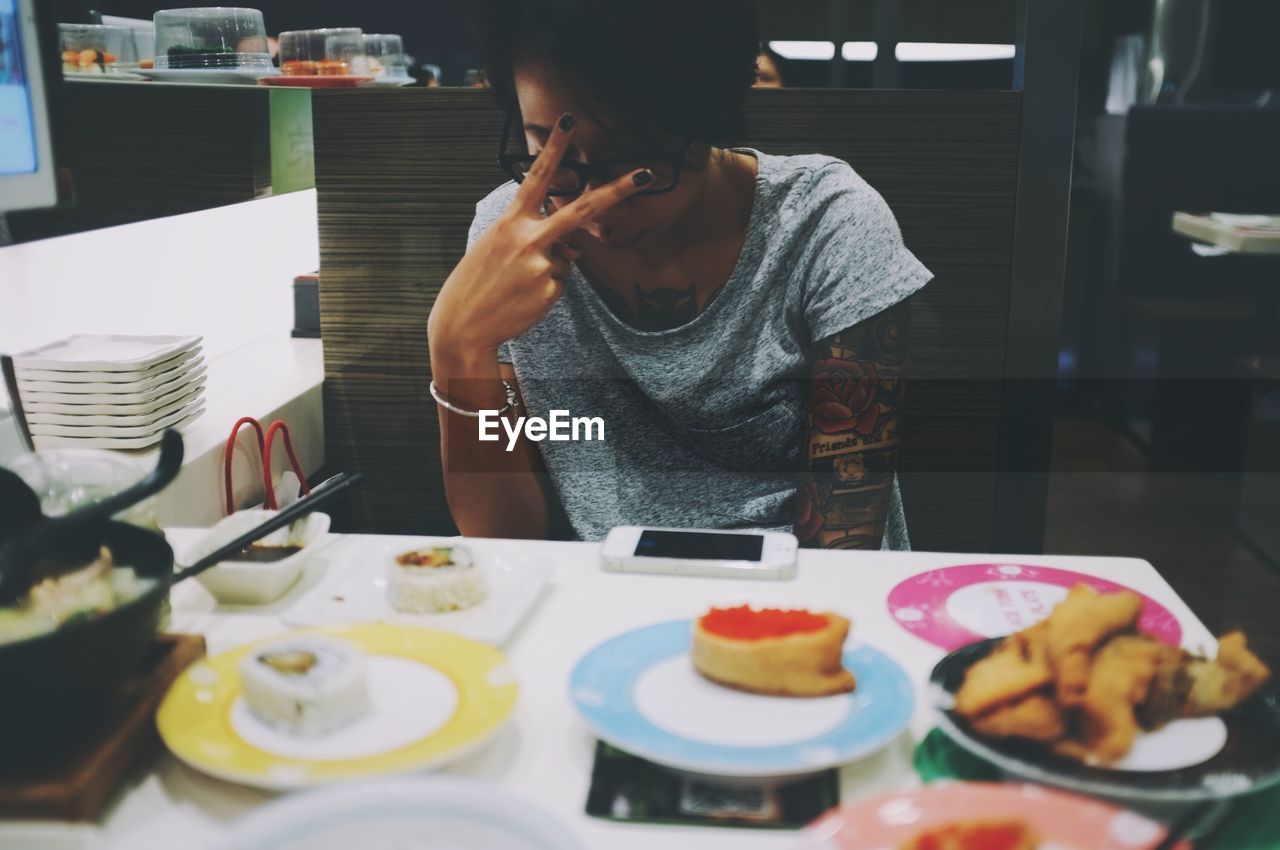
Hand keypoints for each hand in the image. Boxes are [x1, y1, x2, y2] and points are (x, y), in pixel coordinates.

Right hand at [428, 112, 652, 358]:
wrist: (462, 325)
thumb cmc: (478, 282)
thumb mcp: (498, 248)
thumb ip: (536, 237)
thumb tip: (574, 246)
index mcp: (510, 221)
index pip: (537, 177)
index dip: (554, 147)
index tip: (569, 121)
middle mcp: (528, 238)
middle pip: (581, 211)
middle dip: (616, 191)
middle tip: (646, 175)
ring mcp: (542, 264)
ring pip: (568, 258)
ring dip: (551, 268)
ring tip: (517, 283)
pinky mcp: (551, 289)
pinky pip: (561, 282)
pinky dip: (547, 290)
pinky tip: (523, 298)